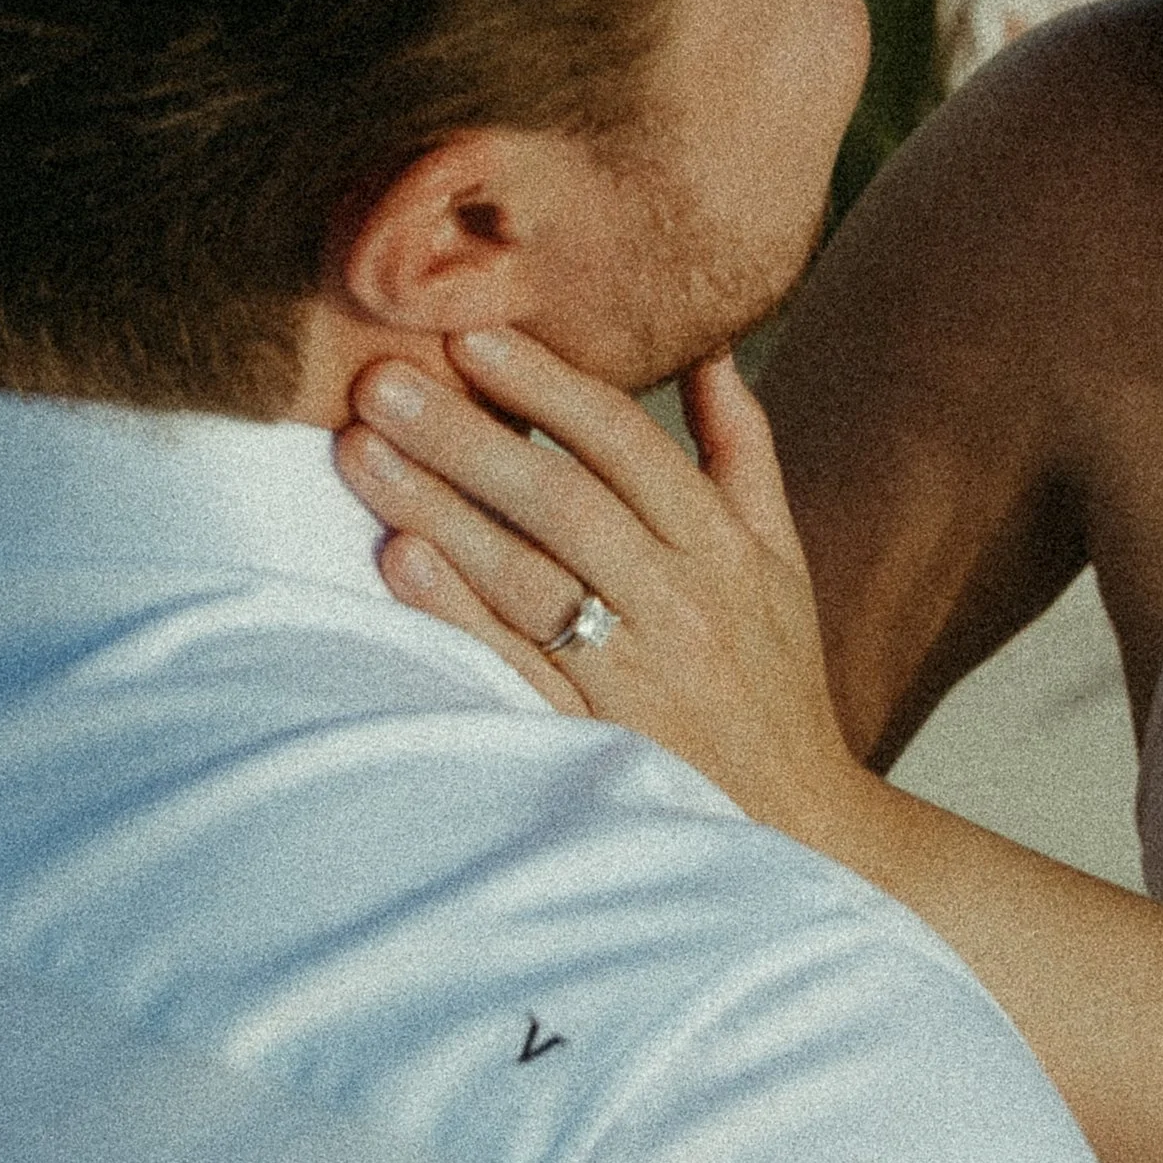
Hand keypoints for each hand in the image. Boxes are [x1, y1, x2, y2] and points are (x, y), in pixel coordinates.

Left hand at [335, 333, 882, 857]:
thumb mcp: (781, 556)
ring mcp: (634, 677)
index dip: (548, 385)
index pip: (628, 445)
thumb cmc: (776, 678)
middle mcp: (681, 603)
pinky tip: (398, 562)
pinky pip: (517, 668)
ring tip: (361, 451)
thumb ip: (742, 449)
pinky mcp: (592, 742)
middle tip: (383, 378)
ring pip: (527, 577)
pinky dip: (458, 614)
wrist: (802, 827)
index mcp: (724, 547)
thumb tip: (711, 348)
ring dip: (438, 509)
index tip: (472, 335)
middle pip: (563, 501)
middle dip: (469, 433)